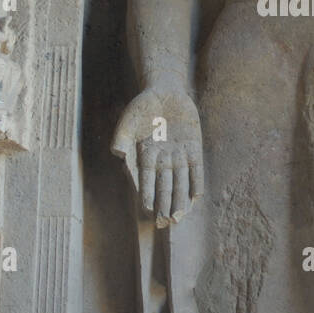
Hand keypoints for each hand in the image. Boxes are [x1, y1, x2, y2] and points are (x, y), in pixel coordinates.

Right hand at [111, 87, 203, 226]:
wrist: (165, 91)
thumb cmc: (142, 106)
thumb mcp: (129, 119)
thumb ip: (123, 136)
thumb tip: (117, 152)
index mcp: (146, 155)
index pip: (147, 179)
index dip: (147, 193)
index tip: (148, 209)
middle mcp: (163, 159)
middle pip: (165, 185)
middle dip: (165, 203)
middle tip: (166, 222)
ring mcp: (179, 154)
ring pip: (181, 181)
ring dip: (181, 198)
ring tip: (180, 216)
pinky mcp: (194, 147)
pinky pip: (196, 168)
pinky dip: (196, 181)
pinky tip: (196, 197)